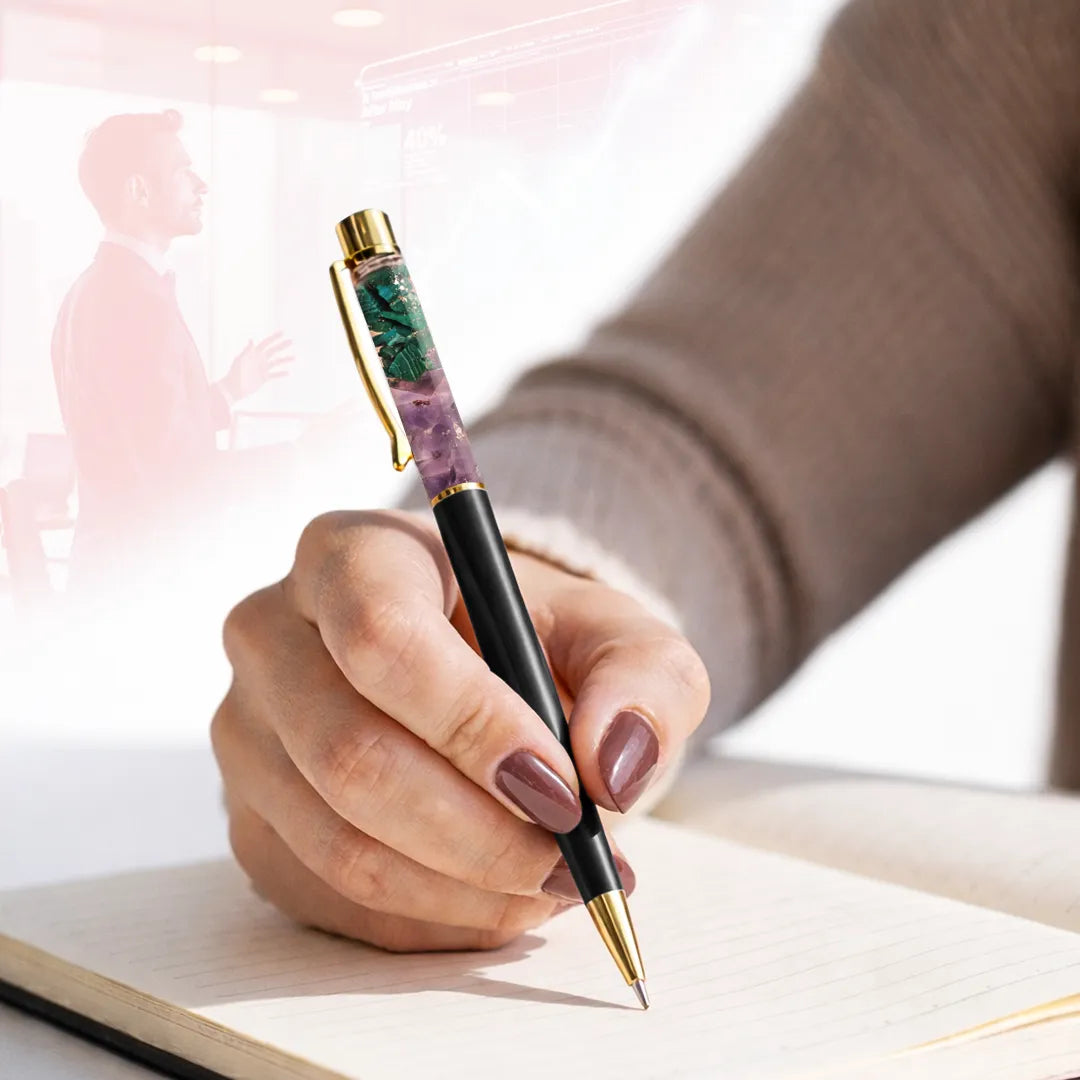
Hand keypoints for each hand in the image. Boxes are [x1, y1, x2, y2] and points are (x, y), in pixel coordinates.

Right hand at [212, 510, 709, 951]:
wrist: (478, 668)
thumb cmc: (539, 640)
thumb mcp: (617, 634)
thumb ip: (643, 679)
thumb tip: (611, 768)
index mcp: (351, 554)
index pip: (381, 638)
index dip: (472, 724)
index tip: (564, 790)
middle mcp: (272, 634)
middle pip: (349, 756)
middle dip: (478, 833)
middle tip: (572, 860)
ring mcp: (248, 733)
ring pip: (339, 844)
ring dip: (465, 890)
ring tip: (553, 884)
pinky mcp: (252, 815)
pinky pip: (330, 897)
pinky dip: (430, 920)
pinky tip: (497, 898)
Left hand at [222, 331, 294, 401]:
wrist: (233, 388)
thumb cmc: (234, 373)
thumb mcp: (240, 360)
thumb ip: (247, 351)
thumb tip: (251, 340)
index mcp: (254, 354)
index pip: (266, 343)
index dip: (274, 337)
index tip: (282, 333)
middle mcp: (259, 360)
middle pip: (273, 350)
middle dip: (282, 345)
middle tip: (291, 341)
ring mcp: (262, 369)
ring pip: (276, 362)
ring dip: (285, 359)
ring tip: (294, 357)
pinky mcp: (264, 378)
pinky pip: (274, 375)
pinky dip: (281, 374)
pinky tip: (288, 373)